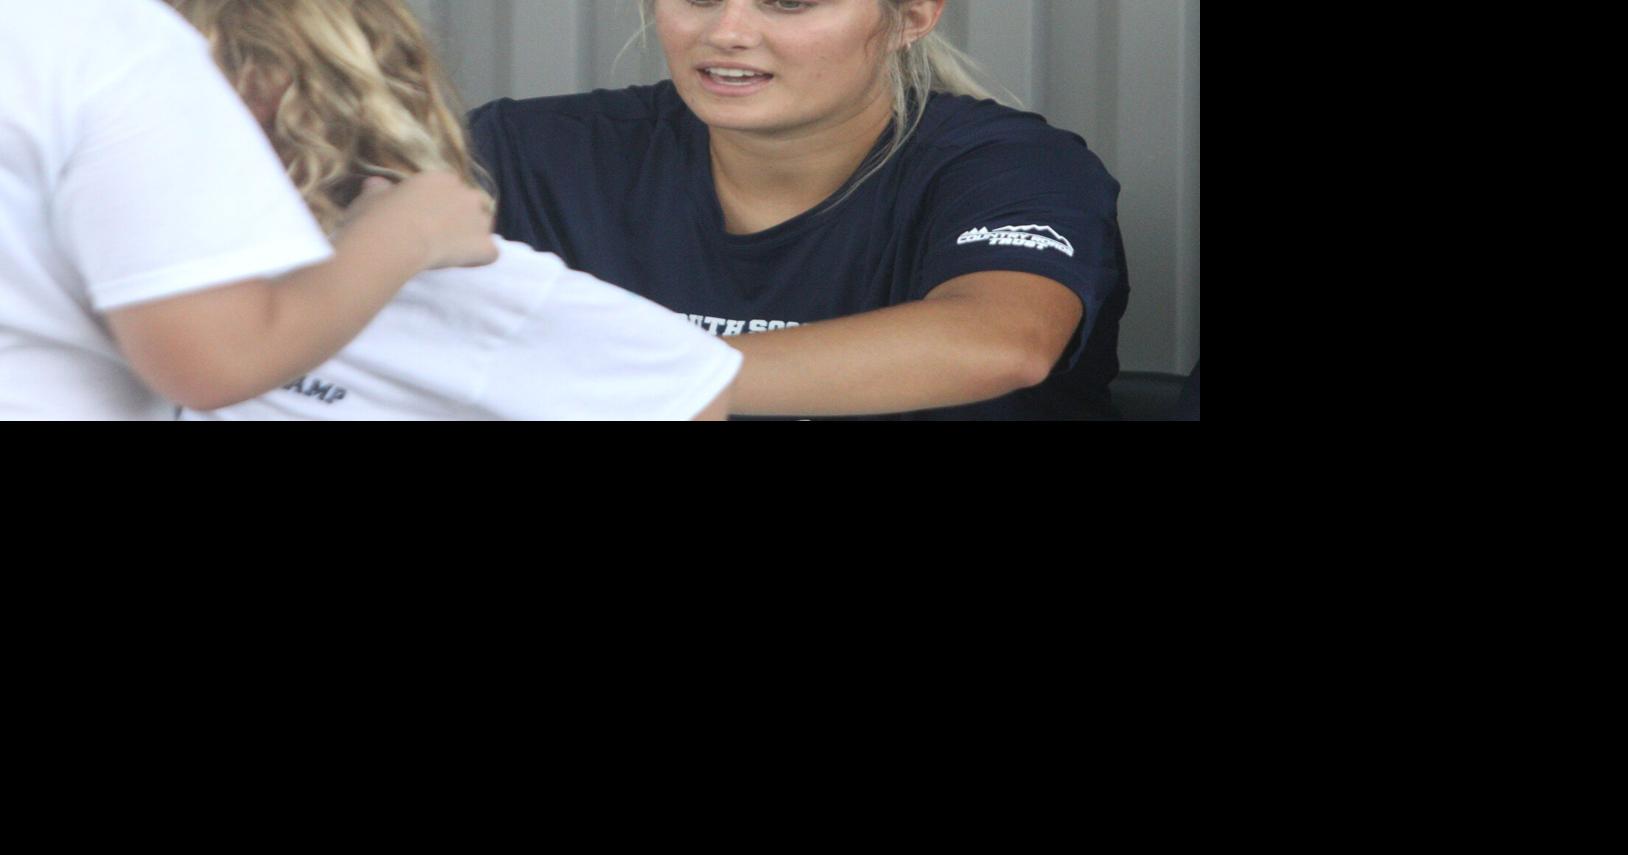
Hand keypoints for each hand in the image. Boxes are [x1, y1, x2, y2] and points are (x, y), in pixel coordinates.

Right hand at [340, 171, 497, 269]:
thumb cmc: (377, 216)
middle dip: (464, 217)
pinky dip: (480, 260)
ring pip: (485, 226)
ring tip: (454, 251)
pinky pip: (491, 253)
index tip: (430, 218)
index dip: (444, 204)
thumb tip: (375, 184)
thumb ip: (378, 189)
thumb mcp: (371, 197)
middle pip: (475, 203)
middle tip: (444, 235)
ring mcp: (478, 219)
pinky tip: (463, 265)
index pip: (452, 188)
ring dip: (474, 236)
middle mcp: (464, 194)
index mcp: (439, 179)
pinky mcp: (484, 245)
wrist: (392, 241)